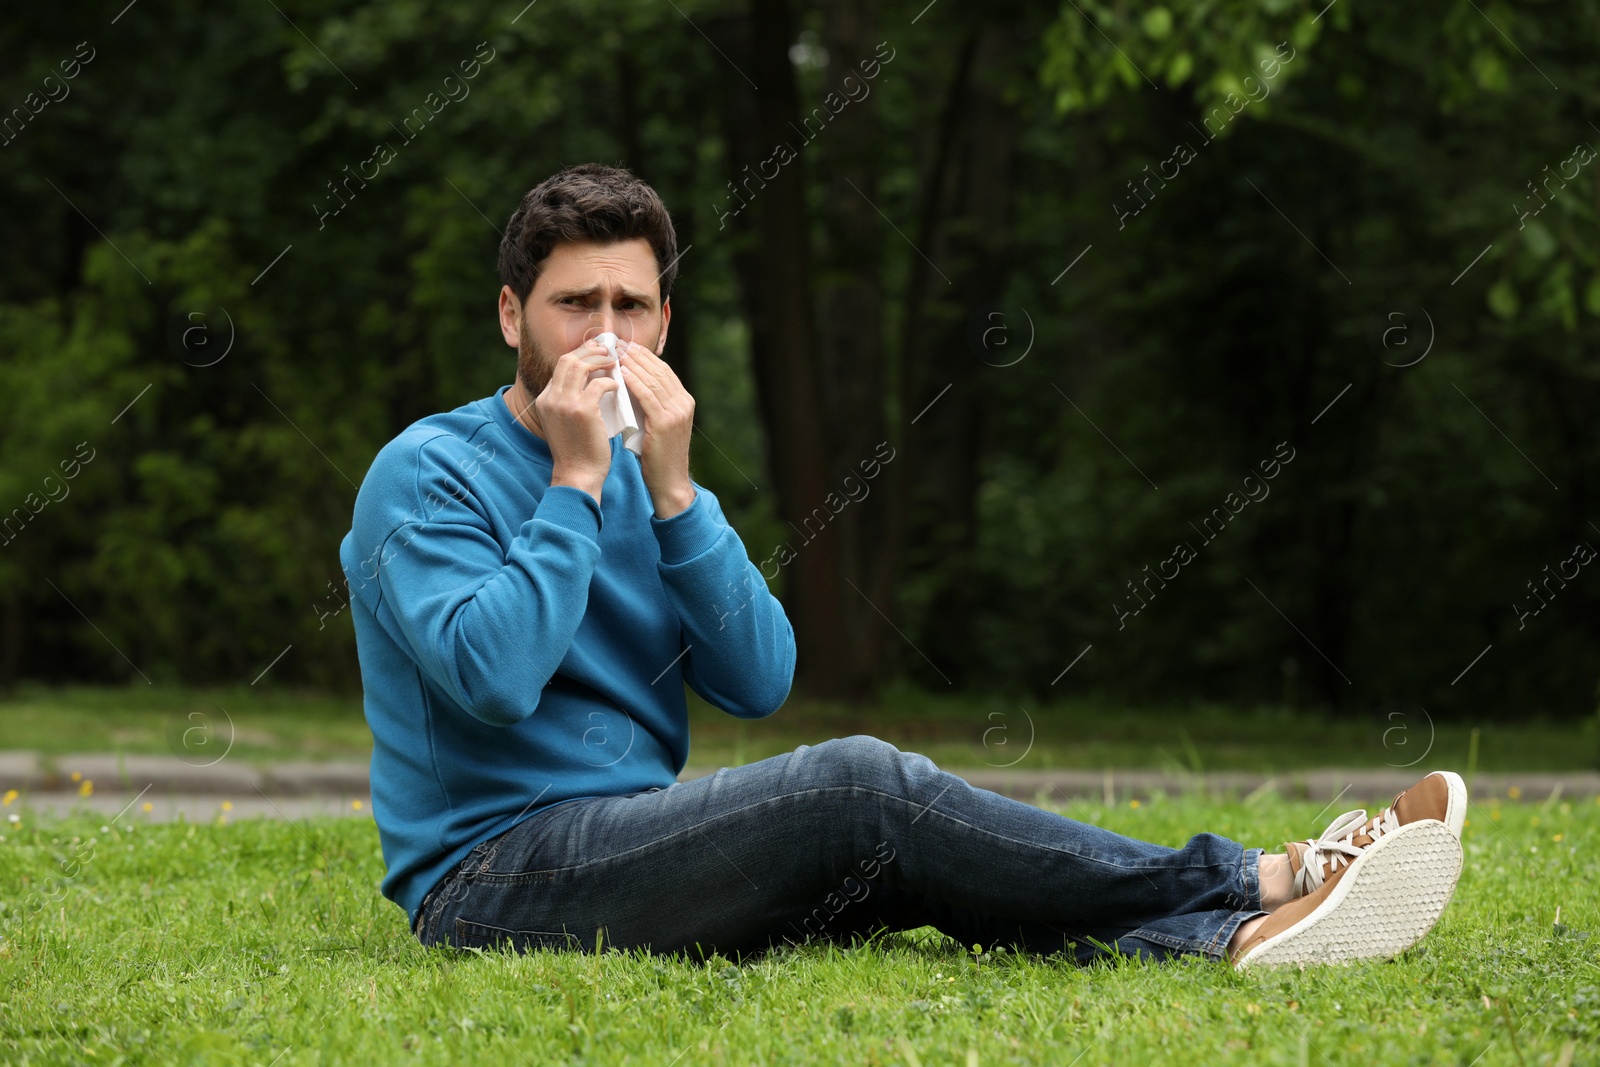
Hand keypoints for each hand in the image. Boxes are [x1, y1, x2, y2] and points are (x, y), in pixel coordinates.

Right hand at [537, 338, 621, 504]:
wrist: (577, 475)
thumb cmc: (578, 451)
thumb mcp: (566, 422)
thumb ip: (572, 401)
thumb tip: (593, 380)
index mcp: (546, 399)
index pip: (562, 366)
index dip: (581, 355)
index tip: (597, 352)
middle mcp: (551, 398)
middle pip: (568, 359)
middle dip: (590, 350)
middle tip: (609, 350)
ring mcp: (564, 403)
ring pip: (580, 365)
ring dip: (600, 360)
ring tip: (615, 361)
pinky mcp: (582, 410)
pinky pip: (598, 384)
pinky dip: (610, 382)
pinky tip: (617, 387)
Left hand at [618, 339, 695, 517]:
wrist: (669, 482)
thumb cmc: (657, 455)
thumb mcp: (657, 423)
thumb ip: (649, 403)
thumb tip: (628, 382)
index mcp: (684, 401)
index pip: (663, 370)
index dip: (644, 356)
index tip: (626, 346)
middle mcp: (684, 403)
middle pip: (658, 371)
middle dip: (637, 355)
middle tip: (617, 344)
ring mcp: (677, 412)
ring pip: (653, 380)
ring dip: (633, 364)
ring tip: (615, 354)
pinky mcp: (666, 422)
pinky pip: (647, 396)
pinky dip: (634, 382)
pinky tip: (621, 373)